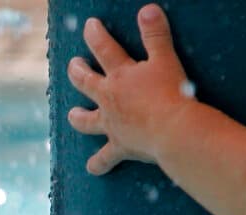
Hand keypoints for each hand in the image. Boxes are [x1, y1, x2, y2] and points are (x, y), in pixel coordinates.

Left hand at [67, 4, 193, 174]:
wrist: (172, 130)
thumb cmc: (172, 94)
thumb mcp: (166, 59)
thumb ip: (156, 34)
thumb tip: (147, 9)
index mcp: (121, 76)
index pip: (104, 49)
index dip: (95, 35)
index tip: (89, 25)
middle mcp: (110, 99)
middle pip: (85, 83)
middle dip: (77, 71)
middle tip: (74, 65)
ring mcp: (112, 124)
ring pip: (86, 121)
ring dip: (78, 117)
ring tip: (72, 115)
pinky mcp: (119, 147)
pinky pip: (104, 159)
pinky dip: (98, 165)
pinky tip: (93, 169)